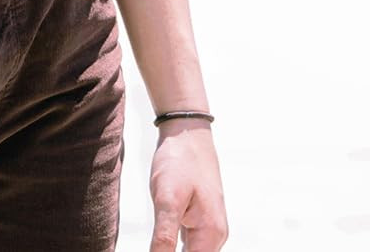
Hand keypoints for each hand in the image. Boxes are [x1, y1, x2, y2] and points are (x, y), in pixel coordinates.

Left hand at [148, 120, 228, 249]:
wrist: (187, 130)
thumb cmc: (179, 160)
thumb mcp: (167, 198)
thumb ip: (164, 237)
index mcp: (211, 234)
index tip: (155, 247)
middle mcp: (215, 235)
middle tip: (154, 242)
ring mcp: (209, 227)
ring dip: (172, 251)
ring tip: (156, 242)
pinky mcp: (200, 218)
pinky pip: (189, 244)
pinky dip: (174, 247)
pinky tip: (161, 243)